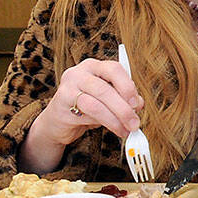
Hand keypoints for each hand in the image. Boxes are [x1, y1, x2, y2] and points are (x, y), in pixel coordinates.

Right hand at [21, 57, 143, 172]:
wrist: (58, 121)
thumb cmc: (87, 107)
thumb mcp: (109, 100)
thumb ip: (124, 99)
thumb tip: (139, 105)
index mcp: (94, 67)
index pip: (114, 69)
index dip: (128, 87)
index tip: (137, 104)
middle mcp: (80, 73)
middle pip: (106, 88)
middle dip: (124, 108)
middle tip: (134, 123)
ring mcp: (68, 87)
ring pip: (96, 104)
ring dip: (115, 119)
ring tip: (126, 130)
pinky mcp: (62, 103)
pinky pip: (87, 114)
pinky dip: (105, 124)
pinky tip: (114, 129)